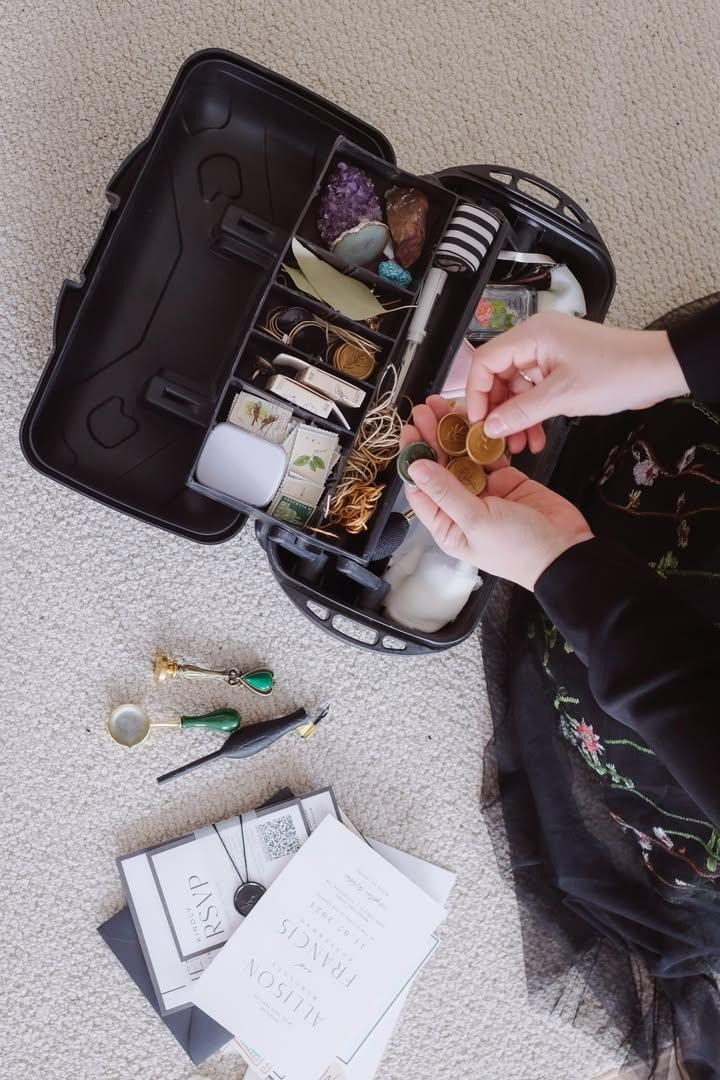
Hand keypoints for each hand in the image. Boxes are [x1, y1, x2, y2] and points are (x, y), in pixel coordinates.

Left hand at [400, 396, 593, 589]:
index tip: (409, 432)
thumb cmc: (518, 548)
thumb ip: (446, 491)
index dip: (413, 459)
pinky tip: (472, 418)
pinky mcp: (506, 479)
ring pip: (462, 457)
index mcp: (447, 525)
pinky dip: (482, 438)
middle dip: (430, 439)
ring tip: (443, 407)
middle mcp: (461, 508)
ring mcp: (485, 491)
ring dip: (452, 434)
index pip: (420, 489)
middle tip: (424, 411)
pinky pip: (488, 455)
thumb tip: (415, 468)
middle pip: (439, 468)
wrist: (565, 551)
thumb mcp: (476, 520)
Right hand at [467, 311, 688, 451]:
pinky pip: (535, 391)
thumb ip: (521, 412)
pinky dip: (533, 413)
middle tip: (498, 438)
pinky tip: (536, 436)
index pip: (485, 361)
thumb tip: (491, 426)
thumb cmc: (620, 371)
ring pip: (517, 388)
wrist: (658, 369)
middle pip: (499, 376)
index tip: (478, 421)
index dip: (476, 393)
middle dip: (498, 410)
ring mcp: (549, 353)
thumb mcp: (563, 397)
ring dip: (516, 417)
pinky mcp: (561, 367)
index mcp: (533, 335)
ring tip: (520, 445)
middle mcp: (537, 340)